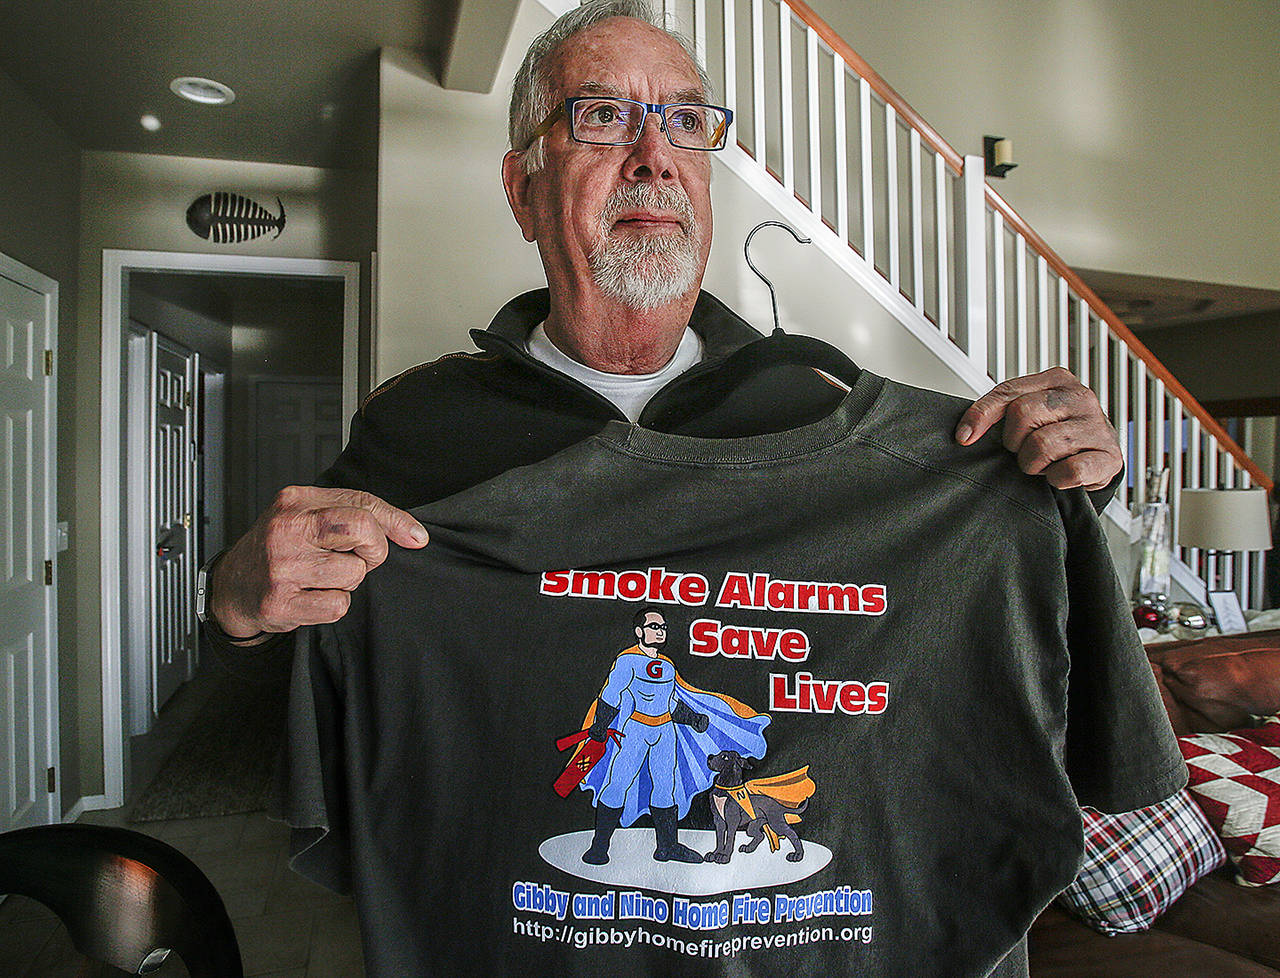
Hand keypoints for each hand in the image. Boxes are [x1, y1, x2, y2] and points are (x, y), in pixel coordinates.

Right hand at [208, 486, 428, 637]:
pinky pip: (338, 606)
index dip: (395, 522)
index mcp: (296, 501)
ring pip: (353, 573)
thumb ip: (360, 515)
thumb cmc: (281, 548)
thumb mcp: (312, 516)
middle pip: (361, 529)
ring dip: (348, 580)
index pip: (362, 503)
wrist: (233, 585)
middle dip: (374, 549)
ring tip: (323, 577)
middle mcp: (286, 530)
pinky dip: (333, 605)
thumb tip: (415, 535)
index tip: (414, 538)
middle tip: (358, 557)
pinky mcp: (279, 603)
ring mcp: (281, 567)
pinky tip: (313, 596)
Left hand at [955, 367, 1121, 490]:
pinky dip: (1057, 478)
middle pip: (1023, 414)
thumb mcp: (1030, 414)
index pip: (1008, 392)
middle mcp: (1079, 397)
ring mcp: (1097, 425)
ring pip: (1043, 445)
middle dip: (1015, 442)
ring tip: (1044, 462)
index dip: (981, 415)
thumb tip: (964, 434)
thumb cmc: (1058, 433)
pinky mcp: (1109, 455)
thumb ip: (999, 411)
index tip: (964, 437)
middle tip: (1024, 450)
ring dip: (1034, 464)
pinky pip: (1069, 470)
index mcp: (1056, 380)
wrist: (1098, 457)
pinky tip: (1059, 474)